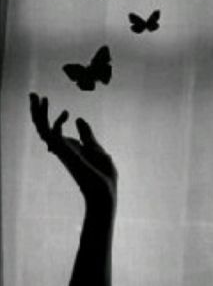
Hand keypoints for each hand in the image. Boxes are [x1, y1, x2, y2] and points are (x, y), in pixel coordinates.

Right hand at [29, 93, 116, 212]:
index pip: (54, 131)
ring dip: (38, 113)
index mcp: (70, 147)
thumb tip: (79, 119)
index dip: (52, 119)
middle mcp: (62, 149)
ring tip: (38, 96)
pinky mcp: (65, 153)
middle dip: (37, 112)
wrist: (105, 191)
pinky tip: (66, 113)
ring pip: (42, 129)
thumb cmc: (102, 176)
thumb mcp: (96, 149)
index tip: (66, 112)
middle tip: (33, 94)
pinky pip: (53, 135)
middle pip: (43, 128)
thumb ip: (87, 135)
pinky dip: (56, 122)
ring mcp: (62, 151)